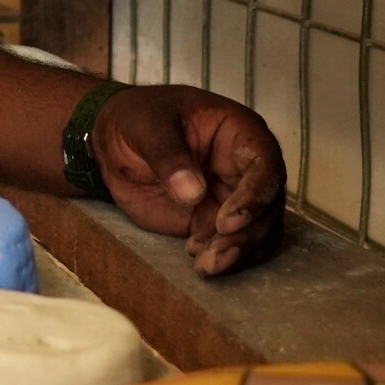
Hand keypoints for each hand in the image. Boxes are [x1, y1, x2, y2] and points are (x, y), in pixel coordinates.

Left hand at [90, 84, 284, 277]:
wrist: (115, 142)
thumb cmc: (136, 119)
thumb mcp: (145, 126)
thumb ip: (168, 155)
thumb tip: (194, 192)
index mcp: (238, 131)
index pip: (265, 164)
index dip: (255, 197)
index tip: (227, 222)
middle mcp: (246, 165)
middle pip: (269, 204)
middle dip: (248, 234)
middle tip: (215, 253)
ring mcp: (236, 195)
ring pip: (261, 230)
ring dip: (240, 252)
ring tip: (205, 264)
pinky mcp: (219, 221)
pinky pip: (239, 244)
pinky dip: (228, 259)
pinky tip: (201, 262)